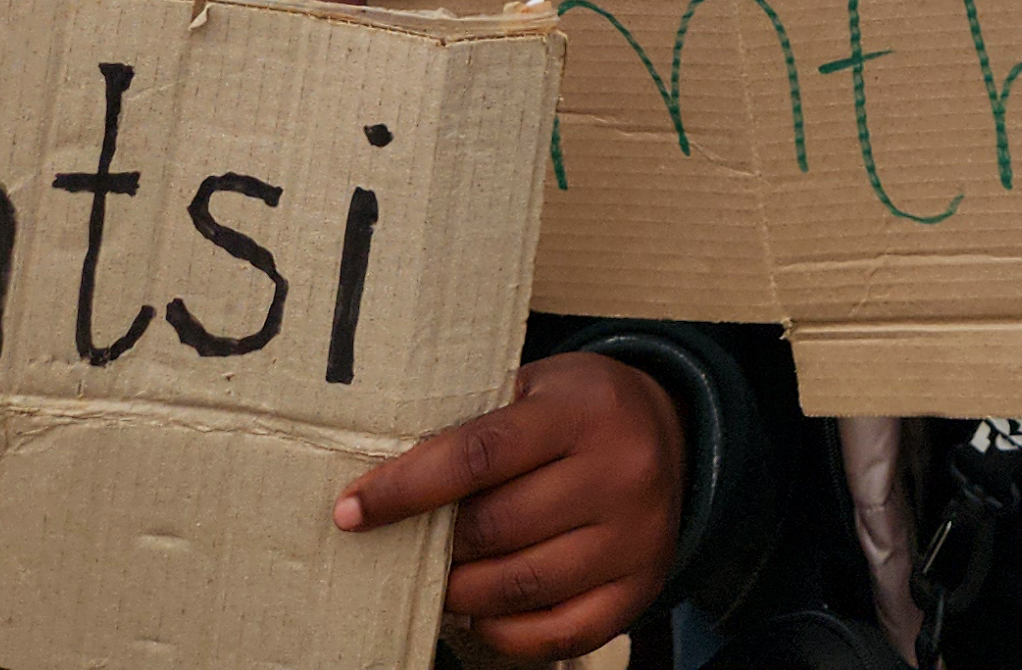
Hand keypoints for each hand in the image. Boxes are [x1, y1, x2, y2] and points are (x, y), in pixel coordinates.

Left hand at [336, 349, 686, 660]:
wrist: (670, 431)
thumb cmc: (577, 408)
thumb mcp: (536, 387)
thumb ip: (473, 425)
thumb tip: (381, 482)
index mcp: (584, 411)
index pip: (477, 455)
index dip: (405, 488)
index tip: (351, 510)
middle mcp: (621, 472)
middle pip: (494, 527)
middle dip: (432, 544)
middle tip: (400, 545)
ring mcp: (637, 536)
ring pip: (519, 587)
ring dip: (459, 591)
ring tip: (437, 578)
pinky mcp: (641, 586)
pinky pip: (557, 634)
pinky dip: (503, 632)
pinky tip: (478, 611)